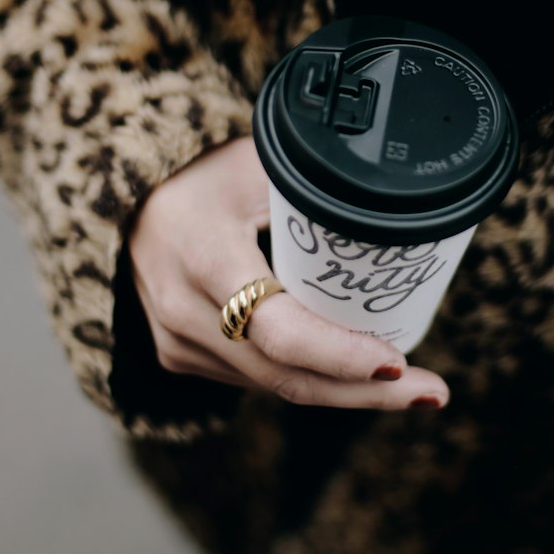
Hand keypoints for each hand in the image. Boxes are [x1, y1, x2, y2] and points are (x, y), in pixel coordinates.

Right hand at [126, 136, 449, 410]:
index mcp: (202, 253)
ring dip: (346, 392)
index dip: (338, 353)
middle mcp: (183, 310)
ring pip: (275, 386)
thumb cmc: (202, 171)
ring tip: (413, 388)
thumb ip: (318, 180)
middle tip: (432, 392)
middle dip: (365, 391)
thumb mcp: (256, 161)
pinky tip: (357, 377)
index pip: (277, 326)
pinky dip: (312, 379)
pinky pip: (259, 379)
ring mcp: (178, 342)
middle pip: (285, 374)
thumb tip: (401, 192)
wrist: (122, 200)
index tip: (396, 360)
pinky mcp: (183, 358)